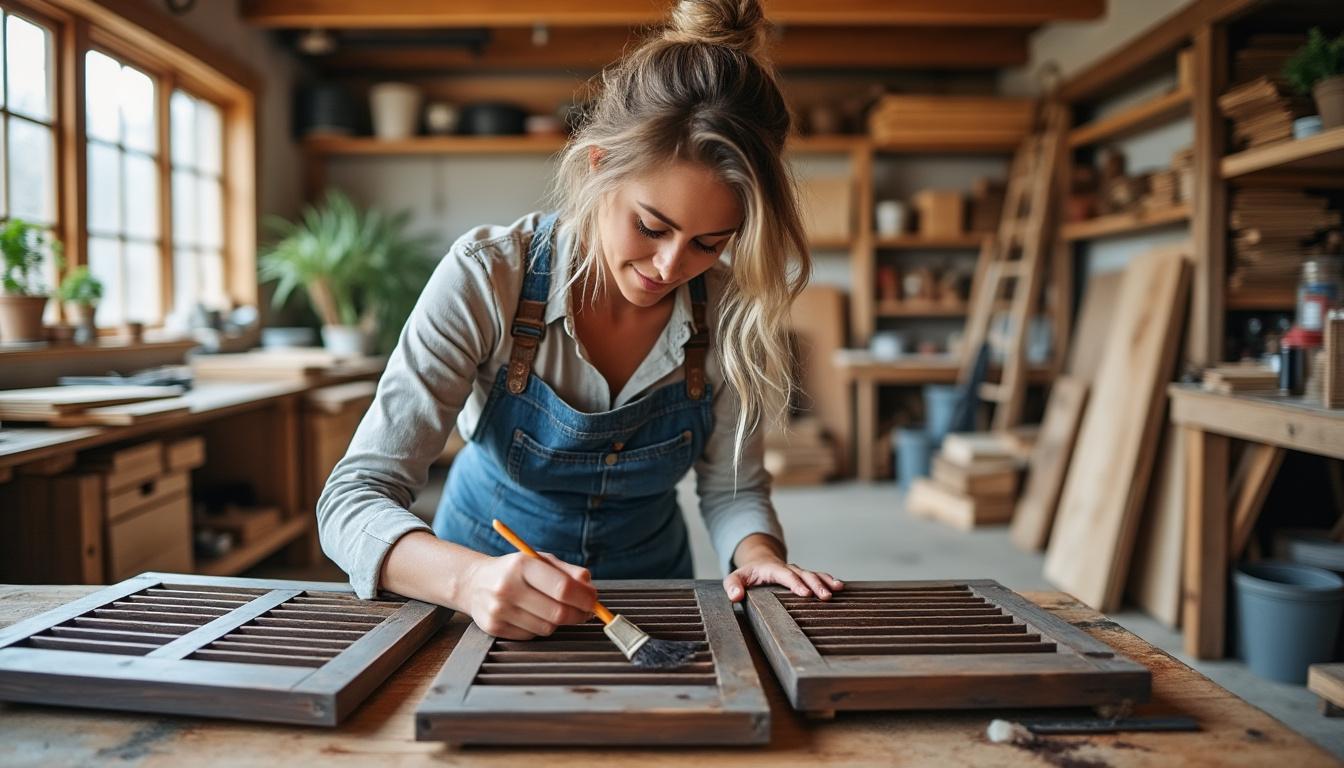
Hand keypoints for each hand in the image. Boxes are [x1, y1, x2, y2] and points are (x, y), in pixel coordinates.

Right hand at [460, 551, 596, 639]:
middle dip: (578, 614)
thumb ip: (569, 572)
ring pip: (547, 628)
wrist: (474, 582)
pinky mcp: (493, 628)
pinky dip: (540, 628)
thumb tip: (591, 590)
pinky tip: (533, 615)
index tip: (594, 601)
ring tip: (553, 608)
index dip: (584, 598)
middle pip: (557, 612)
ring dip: (559, 622)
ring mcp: (498, 610)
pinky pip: (532, 636)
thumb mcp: (541, 561)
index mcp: (522, 565)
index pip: (562, 588)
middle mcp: (507, 587)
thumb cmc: (515, 570)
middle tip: (585, 611)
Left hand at [722, 533, 842, 602]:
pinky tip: (840, 586)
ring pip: (813, 574)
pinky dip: (829, 580)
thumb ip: (732, 585)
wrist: (760, 562)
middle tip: (825, 597)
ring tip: (837, 589)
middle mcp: (788, 568)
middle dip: (815, 585)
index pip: (785, 575)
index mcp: (772, 569)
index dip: (795, 583)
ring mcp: (798, 571)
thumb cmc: (748, 574)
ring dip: (825, 581)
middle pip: (803, 575)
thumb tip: (735, 597)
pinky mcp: (804, 576)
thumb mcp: (735, 577)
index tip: (805, 594)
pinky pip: (818, 576)